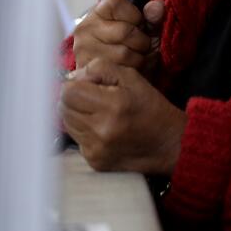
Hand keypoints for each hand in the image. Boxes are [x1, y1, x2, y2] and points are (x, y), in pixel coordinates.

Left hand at [59, 58, 186, 174]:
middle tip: (93, 97)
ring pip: (66, 123)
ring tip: (99, 112)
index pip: (68, 91)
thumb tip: (72, 76)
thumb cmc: (150, 106)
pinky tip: (102, 128)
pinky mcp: (94, 162)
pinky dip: (85, 131)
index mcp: (112, 105)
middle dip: (74, 98)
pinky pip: (76, 139)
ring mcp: (96, 149)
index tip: (89, 85)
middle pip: (63, 107)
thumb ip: (99, 69)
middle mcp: (101, 130)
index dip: (75, 84)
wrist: (168, 143)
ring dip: (77, 114)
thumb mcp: (131, 77)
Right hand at [71, 0, 164, 74]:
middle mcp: (85, 29)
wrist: (116, 79)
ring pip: (123, 53)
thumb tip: (157, 5)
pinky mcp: (88, 70)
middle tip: (140, 47)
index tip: (136, 25)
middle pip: (125, 31)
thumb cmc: (130, 48)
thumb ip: (153, 16)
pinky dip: (131, 72)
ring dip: (138, 59)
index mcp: (97, 12)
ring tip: (136, 59)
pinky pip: (119, 70)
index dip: (134, 16)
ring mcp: (84, 50)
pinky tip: (130, 70)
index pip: (116, 2)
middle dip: (141, 42)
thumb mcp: (145, 29)